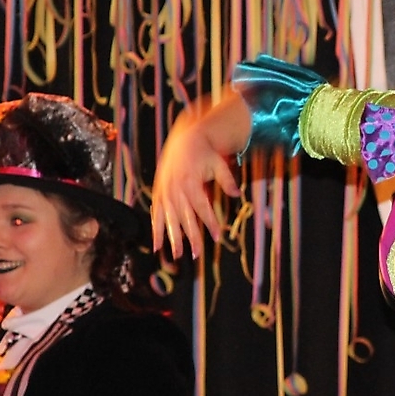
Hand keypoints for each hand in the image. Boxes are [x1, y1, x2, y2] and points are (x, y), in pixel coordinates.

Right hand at [151, 108, 242, 260]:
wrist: (183, 140)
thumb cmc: (204, 152)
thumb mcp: (218, 163)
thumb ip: (227, 180)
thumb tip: (238, 194)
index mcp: (190, 181)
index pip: (202, 206)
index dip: (209, 222)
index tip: (217, 237)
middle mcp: (176, 188)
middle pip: (185, 217)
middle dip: (191, 236)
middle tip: (197, 255)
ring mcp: (165, 191)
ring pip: (169, 218)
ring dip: (173, 237)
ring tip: (177, 255)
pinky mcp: (159, 193)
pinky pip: (156, 214)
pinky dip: (156, 229)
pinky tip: (157, 245)